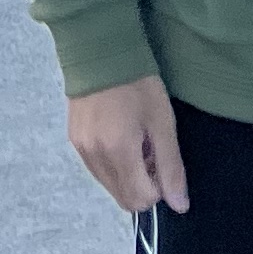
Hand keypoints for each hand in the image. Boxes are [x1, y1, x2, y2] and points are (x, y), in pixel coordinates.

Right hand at [66, 73, 187, 216]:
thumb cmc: (138, 83)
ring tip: (132, 138)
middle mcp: (94, 156)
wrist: (101, 48)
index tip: (160, 159)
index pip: (140, 200)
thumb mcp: (163, 122)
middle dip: (141, 184)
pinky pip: (96, 169)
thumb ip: (171, 167)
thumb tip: (179, 206)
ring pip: (109, 185)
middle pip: (123, 198)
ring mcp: (80, 148)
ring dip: (126, 175)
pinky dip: (111, 163)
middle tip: (148, 149)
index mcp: (118, 152)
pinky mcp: (73, 139)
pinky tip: (116, 133)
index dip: (157, 187)